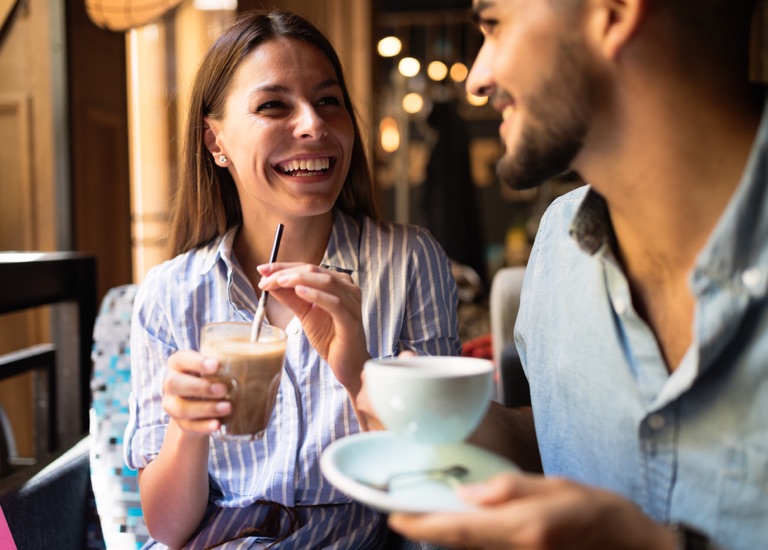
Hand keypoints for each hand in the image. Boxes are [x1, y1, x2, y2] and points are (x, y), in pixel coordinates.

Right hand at [161, 350, 230, 435]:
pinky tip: (218, 425)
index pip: (180, 358)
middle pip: (174, 384)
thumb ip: (230, 361)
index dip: (196, 361)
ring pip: (182, 408)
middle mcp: (170, 383)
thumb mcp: (217, 367)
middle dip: (200, 387)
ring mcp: (172, 405)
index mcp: (178, 364)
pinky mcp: (180, 423)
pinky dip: (204, 426)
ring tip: (228, 407)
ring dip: (206, 408)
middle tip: (224, 389)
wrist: (201, 403)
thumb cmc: (212, 377)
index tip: (216, 364)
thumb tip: (262, 358)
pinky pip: (189, 426)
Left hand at [257, 262, 369, 392]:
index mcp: (337, 283)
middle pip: (315, 271)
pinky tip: (299, 292)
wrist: (348, 363)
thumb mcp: (305, 313)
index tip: (262, 270)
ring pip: (325, 282)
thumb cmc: (330, 337)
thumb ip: (290, 297)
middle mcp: (348, 288)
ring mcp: (352, 302)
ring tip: (278, 282)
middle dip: (287, 273)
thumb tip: (269, 282)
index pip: (308, 268)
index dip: (284, 267)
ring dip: (299, 280)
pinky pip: (334, 303)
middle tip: (265, 279)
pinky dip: (316, 295)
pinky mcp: (351, 319)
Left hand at [388, 473, 676, 549]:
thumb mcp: (554, 486)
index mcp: (520, 528)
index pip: (459, 529)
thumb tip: (465, 495)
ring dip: (442, 536)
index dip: (422, 525)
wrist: (627, 545)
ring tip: (421, 516)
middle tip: (399, 514)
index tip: (394, 516)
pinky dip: (465, 540)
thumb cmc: (594, 509)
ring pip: (469, 549)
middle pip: (458, 543)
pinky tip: (458, 525)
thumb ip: (508, 490)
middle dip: (425, 530)